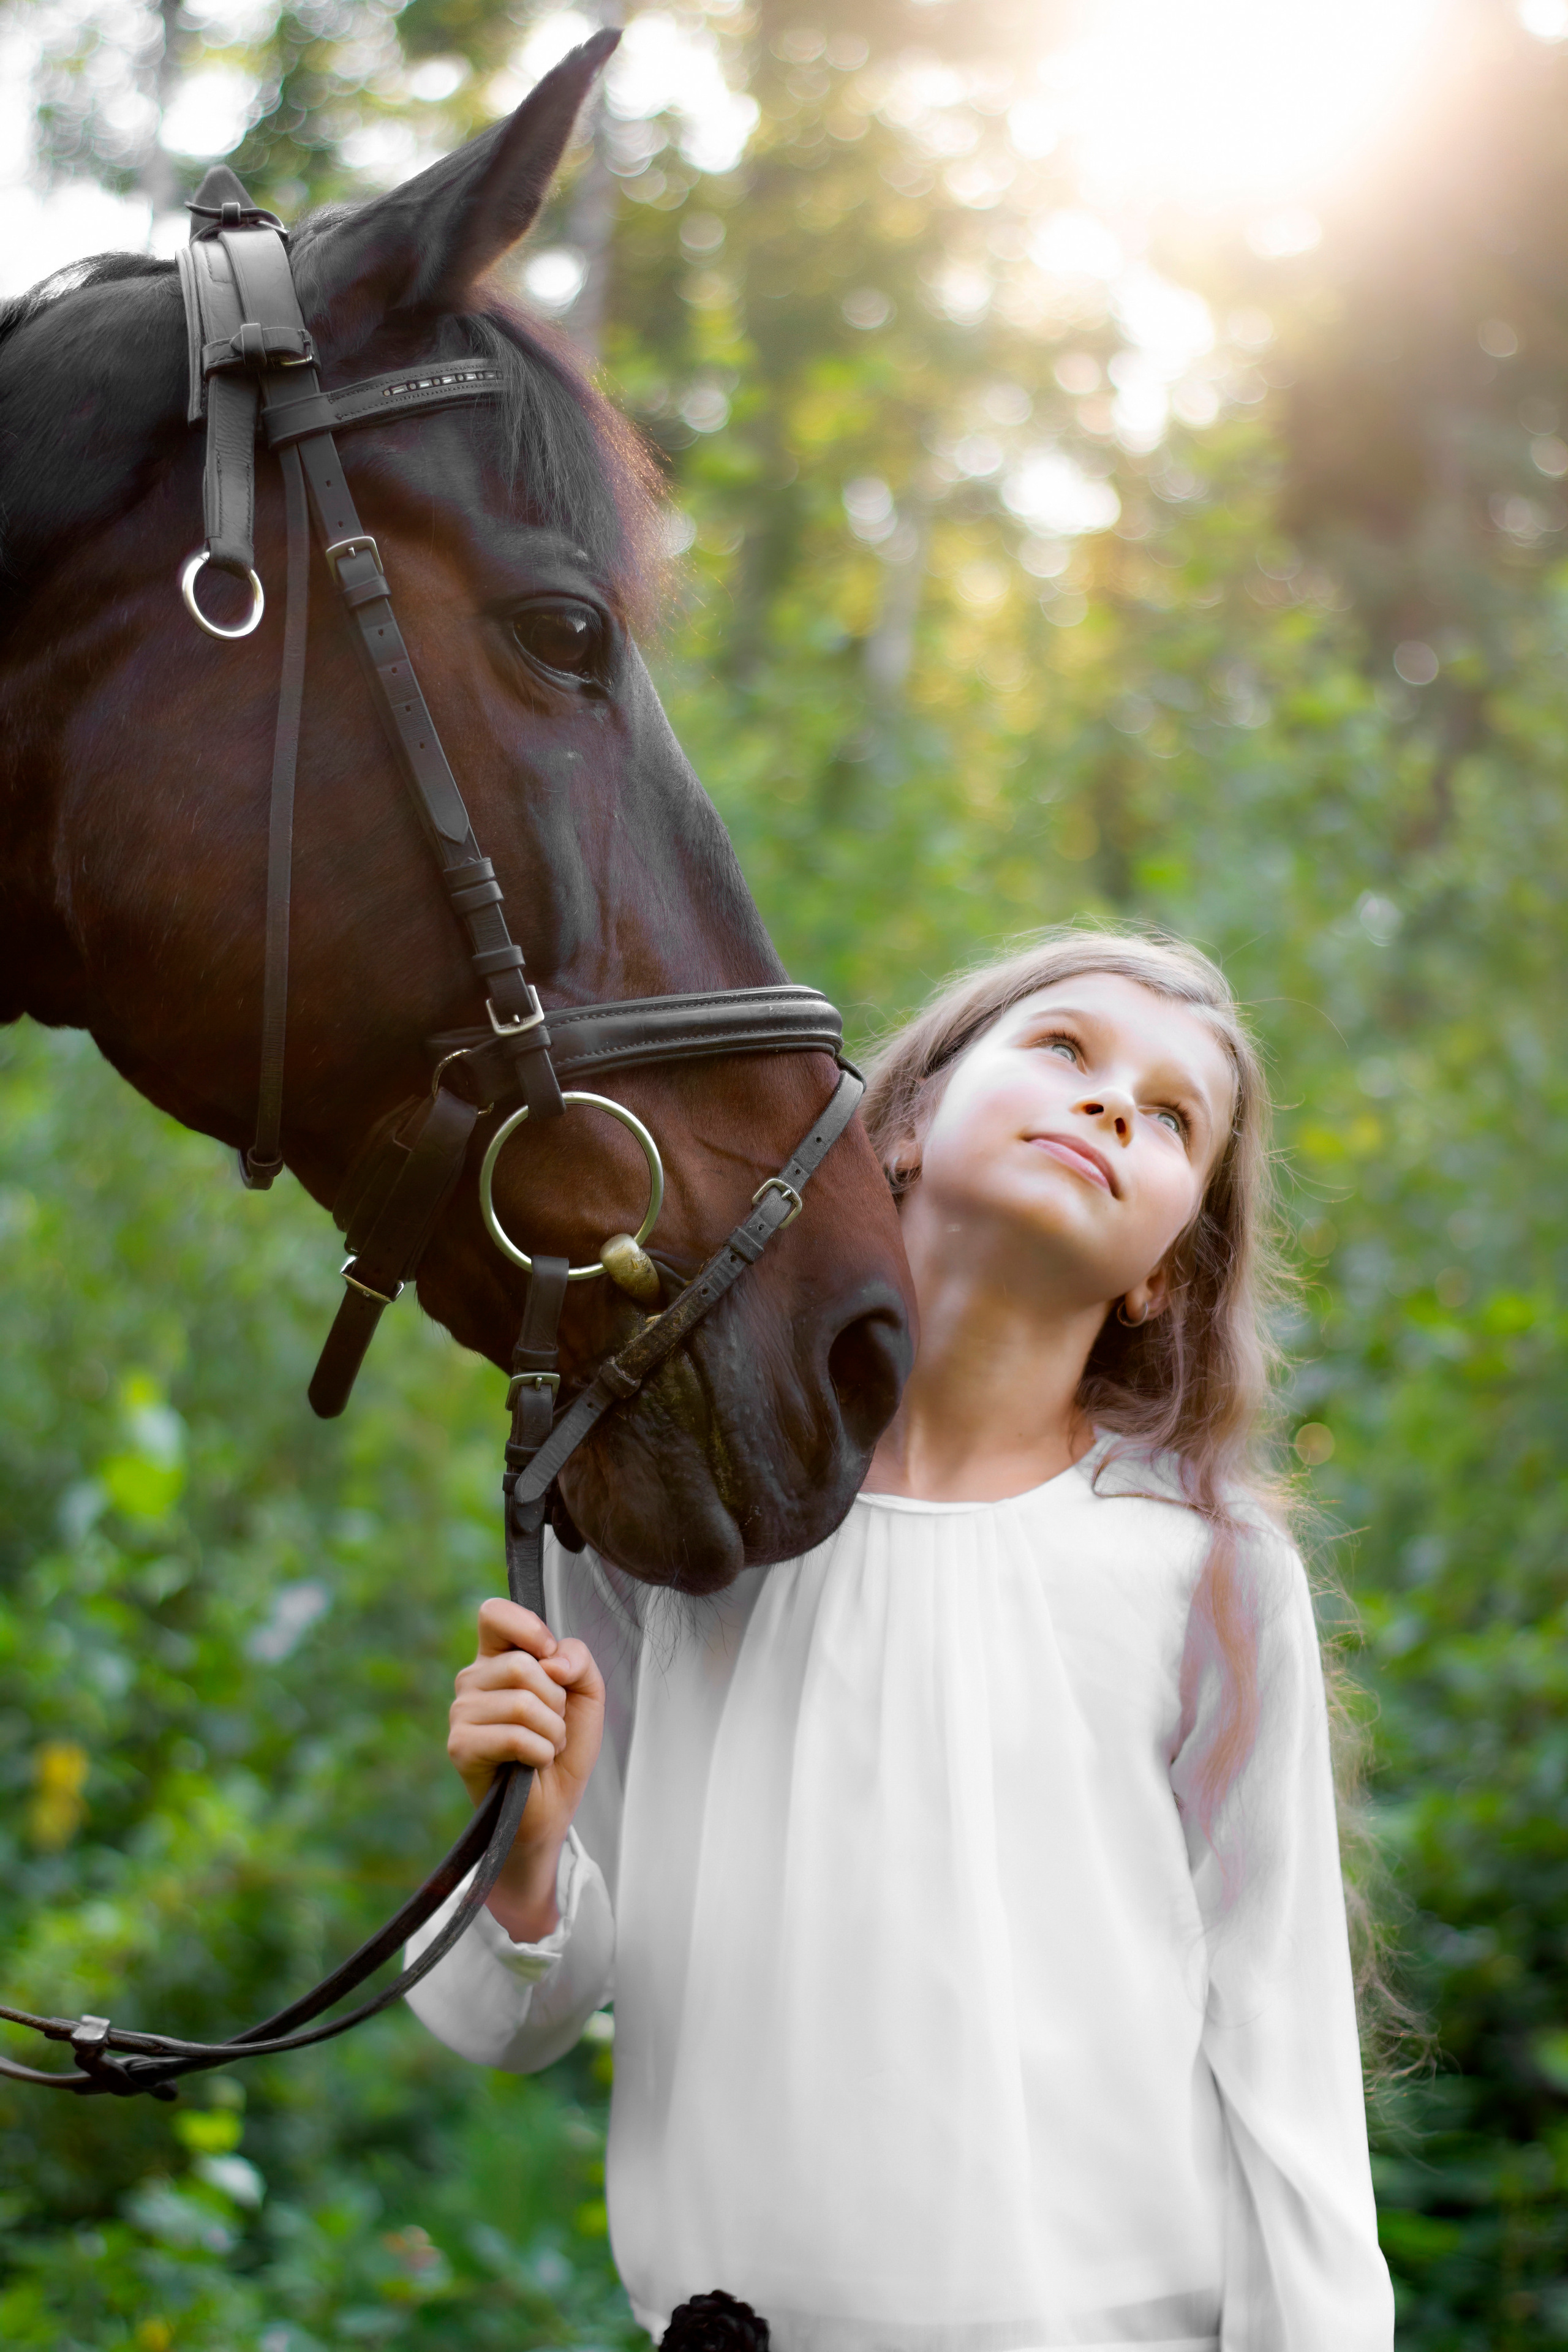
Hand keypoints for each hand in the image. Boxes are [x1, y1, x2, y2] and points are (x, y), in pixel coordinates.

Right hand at [447, 1598, 604, 1942]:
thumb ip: (578, 1658)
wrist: (552, 1809)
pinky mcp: (461, 1747)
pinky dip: (540, 1751)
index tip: (549, 1656)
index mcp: (497, 1658)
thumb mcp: (586, 1693)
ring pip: (521, 1701)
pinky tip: (534, 1763)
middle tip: (553, 1724)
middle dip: (556, 1699)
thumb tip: (552, 1660)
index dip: (528, 1628)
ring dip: (552, 1730)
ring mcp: (461, 1714)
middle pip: (521, 1664)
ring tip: (545, 1746)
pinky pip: (514, 1735)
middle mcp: (472, 1681)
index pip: (493, 1613)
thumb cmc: (564, 1748)